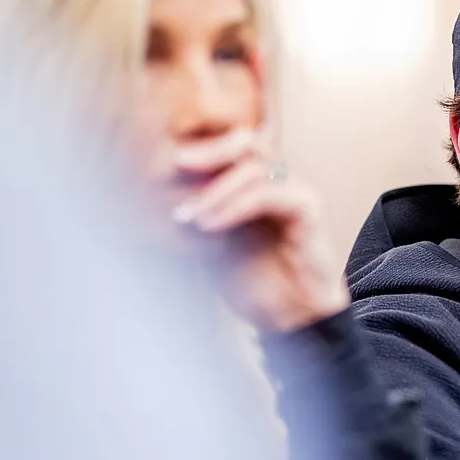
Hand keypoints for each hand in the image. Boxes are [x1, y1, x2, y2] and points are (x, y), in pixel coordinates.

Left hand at [168, 128, 348, 331]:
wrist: (290, 318)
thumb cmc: (252, 283)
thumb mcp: (208, 241)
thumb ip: (194, 211)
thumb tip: (152, 190)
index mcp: (253, 186)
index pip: (230, 146)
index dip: (200, 144)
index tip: (164, 161)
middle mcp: (277, 182)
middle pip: (246, 142)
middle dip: (209, 150)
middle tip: (178, 164)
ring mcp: (294, 193)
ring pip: (253, 168)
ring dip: (214, 191)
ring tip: (188, 217)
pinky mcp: (308, 209)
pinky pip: (268, 194)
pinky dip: (235, 206)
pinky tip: (211, 226)